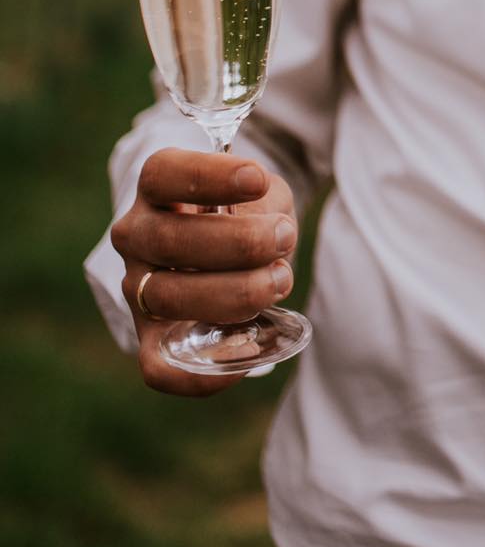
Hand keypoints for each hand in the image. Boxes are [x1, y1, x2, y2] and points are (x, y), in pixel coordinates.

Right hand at [111, 148, 298, 396]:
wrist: (224, 247)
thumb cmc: (244, 211)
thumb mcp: (261, 193)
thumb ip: (265, 205)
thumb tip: (267, 234)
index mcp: (158, 186)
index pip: (165, 174)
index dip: (209, 177)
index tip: (257, 179)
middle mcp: (137, 234)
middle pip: (171, 240)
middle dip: (241, 242)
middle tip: (285, 237)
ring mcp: (139, 287)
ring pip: (168, 298)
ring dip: (235, 294)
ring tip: (280, 280)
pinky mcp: (150, 336)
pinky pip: (158, 367)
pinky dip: (201, 372)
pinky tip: (249, 351)